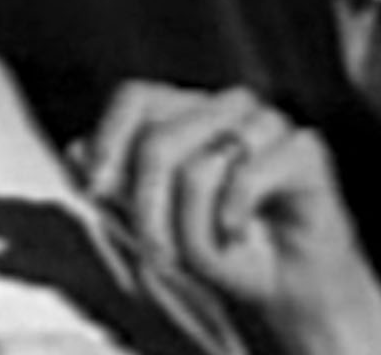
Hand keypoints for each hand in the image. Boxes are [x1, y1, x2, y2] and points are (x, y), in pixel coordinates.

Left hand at [78, 82, 380, 354]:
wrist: (286, 284)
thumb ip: (118, 186)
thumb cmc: (220, 245)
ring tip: (202, 248)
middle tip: (154, 252)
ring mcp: (266, 123)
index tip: (94, 190)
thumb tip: (76, 150)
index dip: (110, 138)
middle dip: (146, 207)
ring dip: (191, 222)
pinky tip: (235, 232)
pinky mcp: (304, 148)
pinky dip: (233, 214)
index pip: (137, 97)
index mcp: (187, 111)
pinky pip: (248, 174)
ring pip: (201, 162)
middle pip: (160, 138)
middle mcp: (224, 106)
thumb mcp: (157, 221)